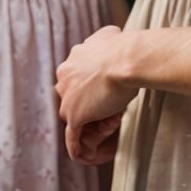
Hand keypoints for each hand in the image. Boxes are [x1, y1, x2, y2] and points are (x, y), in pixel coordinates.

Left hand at [55, 25, 137, 162]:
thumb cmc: (123, 47)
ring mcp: (68, 98)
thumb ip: (100, 41)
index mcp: (71, 60)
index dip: (92, 88)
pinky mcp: (74, 115)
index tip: (107, 91)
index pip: (76, 79)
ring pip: (74, 116)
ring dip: (90, 121)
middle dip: (90, 104)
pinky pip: (72, 136)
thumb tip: (108, 37)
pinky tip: (84, 155)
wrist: (126, 58)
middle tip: (110, 108)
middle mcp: (64, 77)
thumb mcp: (107, 36)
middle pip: (73, 97)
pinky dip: (76, 147)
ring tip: (110, 123)